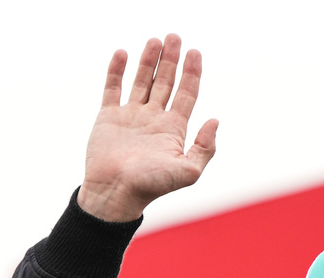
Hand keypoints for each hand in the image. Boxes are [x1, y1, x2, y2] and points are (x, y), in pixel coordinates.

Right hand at [77, 34, 218, 221]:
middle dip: (171, 60)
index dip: (192, 73)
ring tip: (155, 40)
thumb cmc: (150, 187)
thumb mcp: (187, 172)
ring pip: (142, 81)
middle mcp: (153, 120)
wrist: (114, 194)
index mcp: (173, 130)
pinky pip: (113, 88)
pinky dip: (117, 71)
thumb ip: (205, 148)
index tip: (195, 52)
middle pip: (166, 83)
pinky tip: (123, 53)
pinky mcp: (108, 118)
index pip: (186, 94)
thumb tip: (215, 121)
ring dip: (148, 61)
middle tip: (175, 37)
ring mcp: (131, 117)